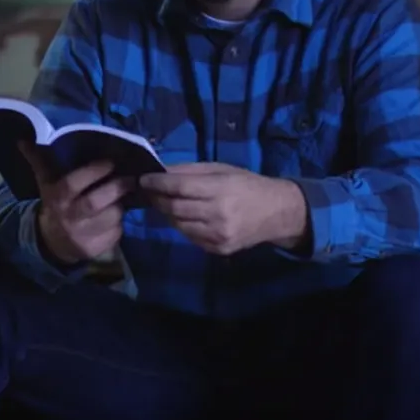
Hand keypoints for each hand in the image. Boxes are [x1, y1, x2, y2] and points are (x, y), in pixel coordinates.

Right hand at [20, 141, 131, 265]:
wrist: (51, 241)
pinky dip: (120, 223)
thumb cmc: (55, 204)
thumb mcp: (46, 183)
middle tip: (131, 179)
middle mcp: (68, 218)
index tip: (111, 162)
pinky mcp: (94, 250)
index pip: (73, 183)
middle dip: (116, 188)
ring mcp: (81, 236)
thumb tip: (23, 139)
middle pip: (94, 202)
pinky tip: (117, 216)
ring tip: (125, 197)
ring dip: (121, 206)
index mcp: (56, 198)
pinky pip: (116, 233)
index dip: (93, 171)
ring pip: (110, 218)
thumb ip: (39, 160)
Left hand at [139, 162, 307, 254]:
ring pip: (178, 224)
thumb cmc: (247, 185)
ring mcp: (218, 236)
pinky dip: (181, 225)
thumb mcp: (221, 169)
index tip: (143, 179)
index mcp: (220, 190)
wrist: (276, 213)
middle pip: (174, 208)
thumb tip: (160, 171)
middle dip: (157, 198)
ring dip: (167, 213)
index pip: (179, 188)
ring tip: (164, 202)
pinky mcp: (218, 249)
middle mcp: (218, 215)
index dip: (157, 184)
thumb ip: (190, 171)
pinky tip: (183, 216)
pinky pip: (189, 237)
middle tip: (148, 191)